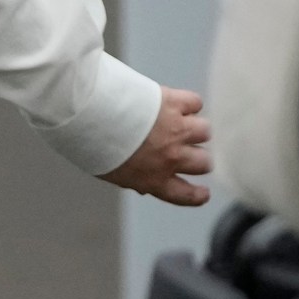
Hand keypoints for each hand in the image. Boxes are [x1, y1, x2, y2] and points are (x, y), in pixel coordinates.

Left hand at [101, 87, 211, 206]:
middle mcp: (171, 157)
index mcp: (154, 179)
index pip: (185, 194)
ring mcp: (176, 130)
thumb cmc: (95, 146)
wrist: (94, 115)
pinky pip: (195, 103)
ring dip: (196, 128)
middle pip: (204, 163)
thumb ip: (133, 180)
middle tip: (191, 151)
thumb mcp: (112, 174)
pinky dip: (189, 103)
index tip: (204, 193)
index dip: (198, 195)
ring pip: (205, 132)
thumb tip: (142, 187)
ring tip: (185, 123)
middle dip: (199, 158)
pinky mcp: (174, 104)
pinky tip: (179, 103)